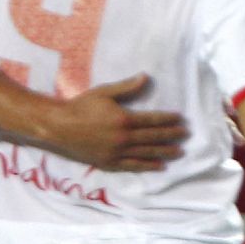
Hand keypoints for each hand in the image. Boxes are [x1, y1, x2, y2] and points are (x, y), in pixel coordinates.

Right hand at [50, 73, 188, 170]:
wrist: (58, 126)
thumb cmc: (81, 106)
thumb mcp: (104, 92)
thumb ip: (127, 87)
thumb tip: (146, 77)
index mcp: (124, 119)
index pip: (153, 120)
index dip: (169, 120)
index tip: (181, 119)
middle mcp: (123, 138)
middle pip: (153, 137)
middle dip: (171, 135)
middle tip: (186, 134)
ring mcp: (116, 152)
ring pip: (146, 153)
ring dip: (164, 152)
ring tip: (179, 152)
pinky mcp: (109, 162)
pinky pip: (132, 166)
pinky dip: (147, 166)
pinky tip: (160, 166)